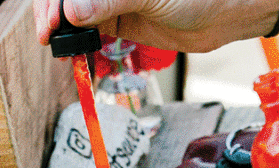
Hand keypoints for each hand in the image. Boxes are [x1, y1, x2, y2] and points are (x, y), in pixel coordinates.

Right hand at [33, 0, 277, 51]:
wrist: (227, 13)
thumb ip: (108, 2)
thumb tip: (73, 11)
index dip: (53, 1)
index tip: (50, 21)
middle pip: (67, 0)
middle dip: (53, 16)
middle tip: (51, 37)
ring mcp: (112, 1)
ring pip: (75, 15)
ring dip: (64, 31)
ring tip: (61, 48)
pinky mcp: (121, 21)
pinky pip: (91, 32)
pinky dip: (80, 43)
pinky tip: (76, 52)